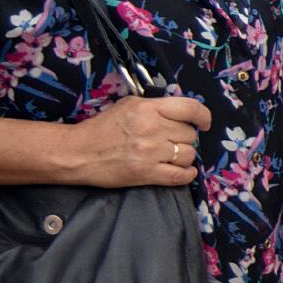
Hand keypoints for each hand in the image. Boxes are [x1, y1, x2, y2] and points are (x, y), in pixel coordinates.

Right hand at [69, 94, 212, 188]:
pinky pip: (181, 176)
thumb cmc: (102, 128)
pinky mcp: (147, 173)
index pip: (191, 108)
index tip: (203, 123)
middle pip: (189, 135)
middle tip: (170, 141)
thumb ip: (155, 107)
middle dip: (184, 139)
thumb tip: (182, 113)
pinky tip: (183, 171)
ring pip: (188, 155)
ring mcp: (151, 152)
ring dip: (184, 157)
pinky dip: (187, 174)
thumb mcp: (128, 106)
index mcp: (148, 109)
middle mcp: (153, 128)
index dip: (203, 116)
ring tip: (170, 156)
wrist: (78, 153)